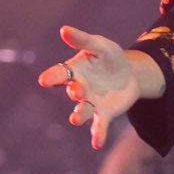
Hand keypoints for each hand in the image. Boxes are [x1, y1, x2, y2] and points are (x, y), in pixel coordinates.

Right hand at [38, 25, 159, 149]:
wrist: (129, 74)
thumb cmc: (109, 57)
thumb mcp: (100, 45)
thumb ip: (83, 39)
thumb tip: (63, 30)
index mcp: (74, 71)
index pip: (59, 73)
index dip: (51, 77)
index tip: (44, 81)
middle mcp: (79, 88)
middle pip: (72, 91)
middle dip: (74, 91)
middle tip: (76, 90)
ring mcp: (90, 103)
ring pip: (82, 111)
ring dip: (78, 115)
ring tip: (76, 120)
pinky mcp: (104, 114)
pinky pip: (99, 126)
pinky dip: (97, 135)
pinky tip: (97, 144)